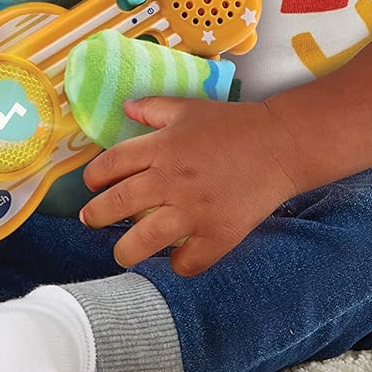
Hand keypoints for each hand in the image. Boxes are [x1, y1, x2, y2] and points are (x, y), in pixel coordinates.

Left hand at [78, 96, 302, 276]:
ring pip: (143, 241)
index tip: (92, 185)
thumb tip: (124, 108)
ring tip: (123, 253)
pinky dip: (178, 263)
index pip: (110, 165)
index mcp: (162, 147)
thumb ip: (153, 108)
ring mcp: (194, 211)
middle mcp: (172, 180)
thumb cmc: (233, 125)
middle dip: (95, 216)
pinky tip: (177, 255)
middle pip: (117, 204)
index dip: (93, 177)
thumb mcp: (188, 109)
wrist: (280, 146)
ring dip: (125, 251)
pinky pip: (186, 262)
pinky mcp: (218, 235)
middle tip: (91, 220)